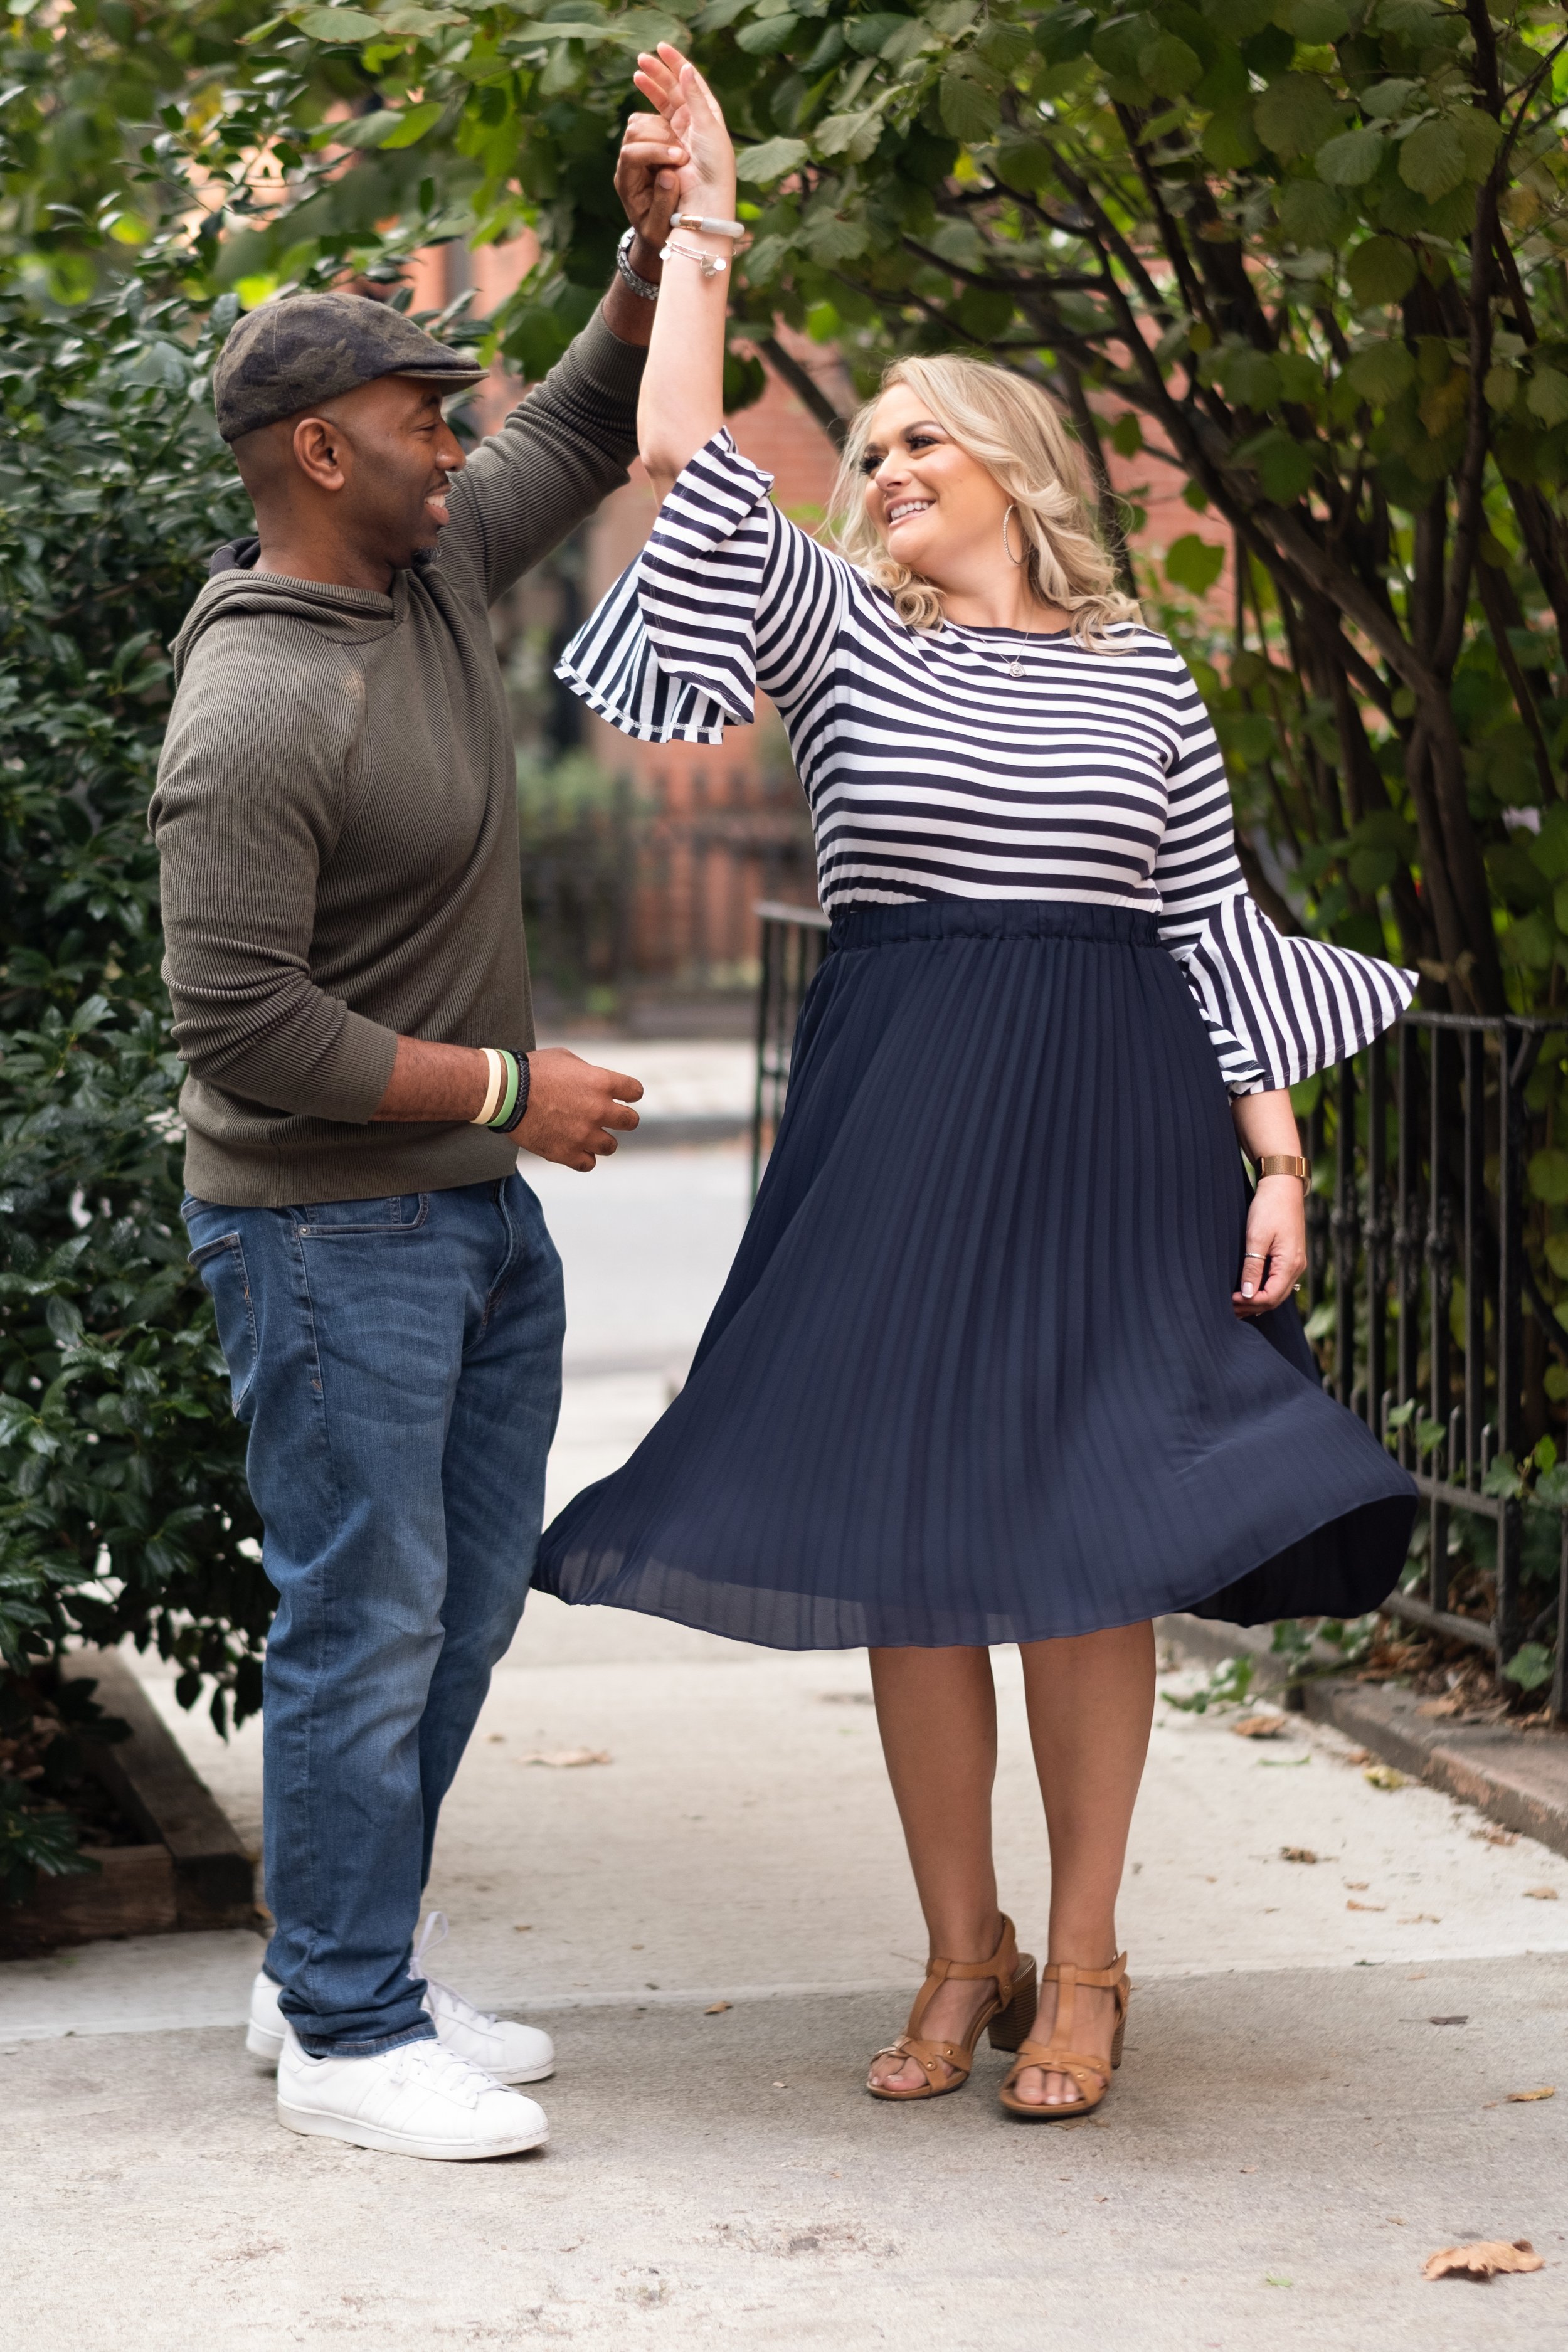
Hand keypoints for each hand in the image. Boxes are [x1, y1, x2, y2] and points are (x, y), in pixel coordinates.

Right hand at [517, 1048, 641, 1172]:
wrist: (505, 1092)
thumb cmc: (532, 1071)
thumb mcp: (566, 1059)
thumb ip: (588, 1073)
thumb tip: (596, 1081)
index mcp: (601, 1082)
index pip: (635, 1091)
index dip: (630, 1093)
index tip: (624, 1096)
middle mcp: (598, 1110)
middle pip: (630, 1122)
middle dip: (623, 1119)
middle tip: (611, 1119)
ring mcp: (584, 1134)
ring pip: (611, 1146)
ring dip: (602, 1140)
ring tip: (588, 1135)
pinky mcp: (567, 1153)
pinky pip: (588, 1163)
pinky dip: (584, 1158)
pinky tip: (575, 1149)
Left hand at [615, 107, 685, 266]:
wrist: (657, 227)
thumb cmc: (658, 232)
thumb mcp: (660, 229)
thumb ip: (663, 206)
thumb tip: (668, 175)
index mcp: (626, 183)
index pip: (630, 154)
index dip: (655, 151)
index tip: (680, 159)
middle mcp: (627, 163)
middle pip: (634, 132)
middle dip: (662, 137)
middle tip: (685, 155)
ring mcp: (637, 150)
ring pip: (642, 122)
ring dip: (667, 131)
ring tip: (685, 151)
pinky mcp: (649, 144)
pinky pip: (654, 122)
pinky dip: (670, 128)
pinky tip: (684, 145)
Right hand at [633, 45, 735, 212]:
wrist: (706, 197)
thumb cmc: (714, 163)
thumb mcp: (708, 125)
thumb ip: (696, 96)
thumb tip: (686, 68)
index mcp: (707, 111)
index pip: (690, 80)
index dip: (676, 63)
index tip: (661, 47)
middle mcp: (694, 120)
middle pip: (674, 89)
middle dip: (658, 72)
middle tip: (641, 58)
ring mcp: (680, 133)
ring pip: (663, 103)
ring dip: (650, 88)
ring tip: (637, 74)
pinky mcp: (667, 147)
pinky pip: (655, 123)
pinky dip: (646, 110)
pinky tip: (638, 104)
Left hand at [1232, 1175, 1307, 1318]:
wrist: (1282, 1186)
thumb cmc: (1268, 1208)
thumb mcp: (1256, 1238)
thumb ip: (1252, 1267)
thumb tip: (1248, 1294)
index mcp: (1290, 1264)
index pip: (1270, 1297)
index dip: (1249, 1302)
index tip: (1229, 1300)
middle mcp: (1297, 1267)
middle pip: (1274, 1299)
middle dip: (1251, 1306)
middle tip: (1228, 1308)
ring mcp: (1295, 1263)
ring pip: (1277, 1293)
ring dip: (1257, 1300)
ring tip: (1236, 1304)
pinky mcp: (1290, 1258)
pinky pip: (1278, 1282)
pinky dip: (1264, 1290)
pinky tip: (1249, 1292)